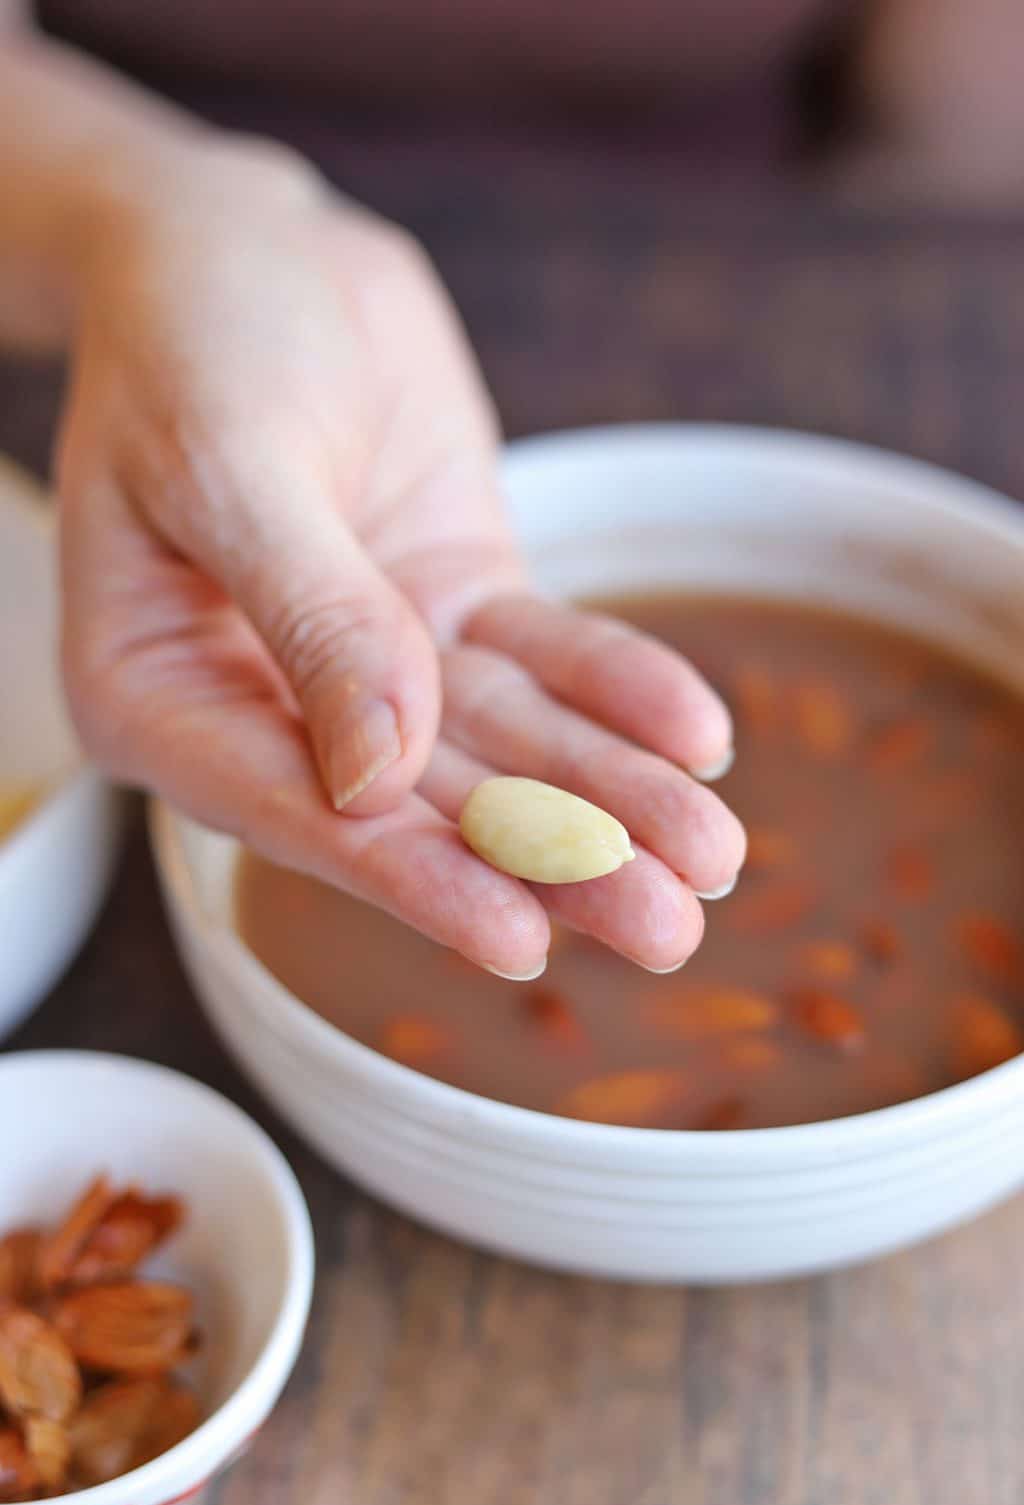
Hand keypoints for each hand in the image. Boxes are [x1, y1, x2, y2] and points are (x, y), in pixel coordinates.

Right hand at [59, 140, 744, 977]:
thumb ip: (308, 616)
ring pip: (503, 745)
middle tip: (664, 924)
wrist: (242, 248)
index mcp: (164, 693)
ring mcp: (376, 660)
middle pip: (424, 800)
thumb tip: (378, 778)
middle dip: (550, 859)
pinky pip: (545, 660)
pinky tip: (697, 734)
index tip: (515, 932)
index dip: (410, 875)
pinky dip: (620, 690)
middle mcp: (271, 701)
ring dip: (610, 795)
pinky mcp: (453, 609)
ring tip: (710, 854)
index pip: (295, 810)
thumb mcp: (228, 459)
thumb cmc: (191, 336)